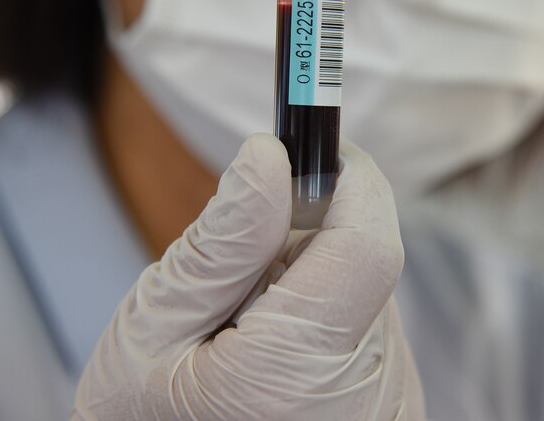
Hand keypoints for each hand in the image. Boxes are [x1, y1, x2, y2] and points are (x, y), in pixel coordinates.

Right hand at [72, 134, 424, 419]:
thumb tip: (269, 159)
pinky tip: (273, 348)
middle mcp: (365, 388)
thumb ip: (218, 248)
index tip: (310, 146)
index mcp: (294, 371)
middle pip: (361, 257)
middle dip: (306, 233)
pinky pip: (367, 323)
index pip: (367, 242)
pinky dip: (322, 312)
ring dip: (310, 276)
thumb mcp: (151, 336)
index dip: (348, 177)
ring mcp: (388, 397)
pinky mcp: (392, 399)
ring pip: (363, 287)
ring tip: (245, 321)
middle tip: (240, 264)